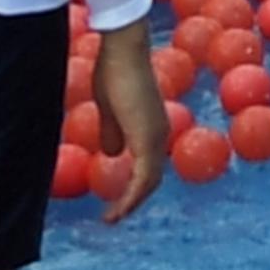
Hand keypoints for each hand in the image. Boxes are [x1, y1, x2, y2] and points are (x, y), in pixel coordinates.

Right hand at [88, 16, 170, 223]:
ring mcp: (157, 136)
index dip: (134, 186)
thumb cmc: (114, 72)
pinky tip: (116, 211)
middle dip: (133, 200)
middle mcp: (160, 134)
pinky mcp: (148, 138)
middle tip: (113, 217)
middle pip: (152, 179)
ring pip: (149, 182)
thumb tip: (112, 154)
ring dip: (130, 204)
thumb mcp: (109, 108)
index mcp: (152, 127)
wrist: (123, 51)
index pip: (149, 166)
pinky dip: (130, 198)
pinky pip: (143, 178)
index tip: (117, 202)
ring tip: (111, 219)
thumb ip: (113, 132)